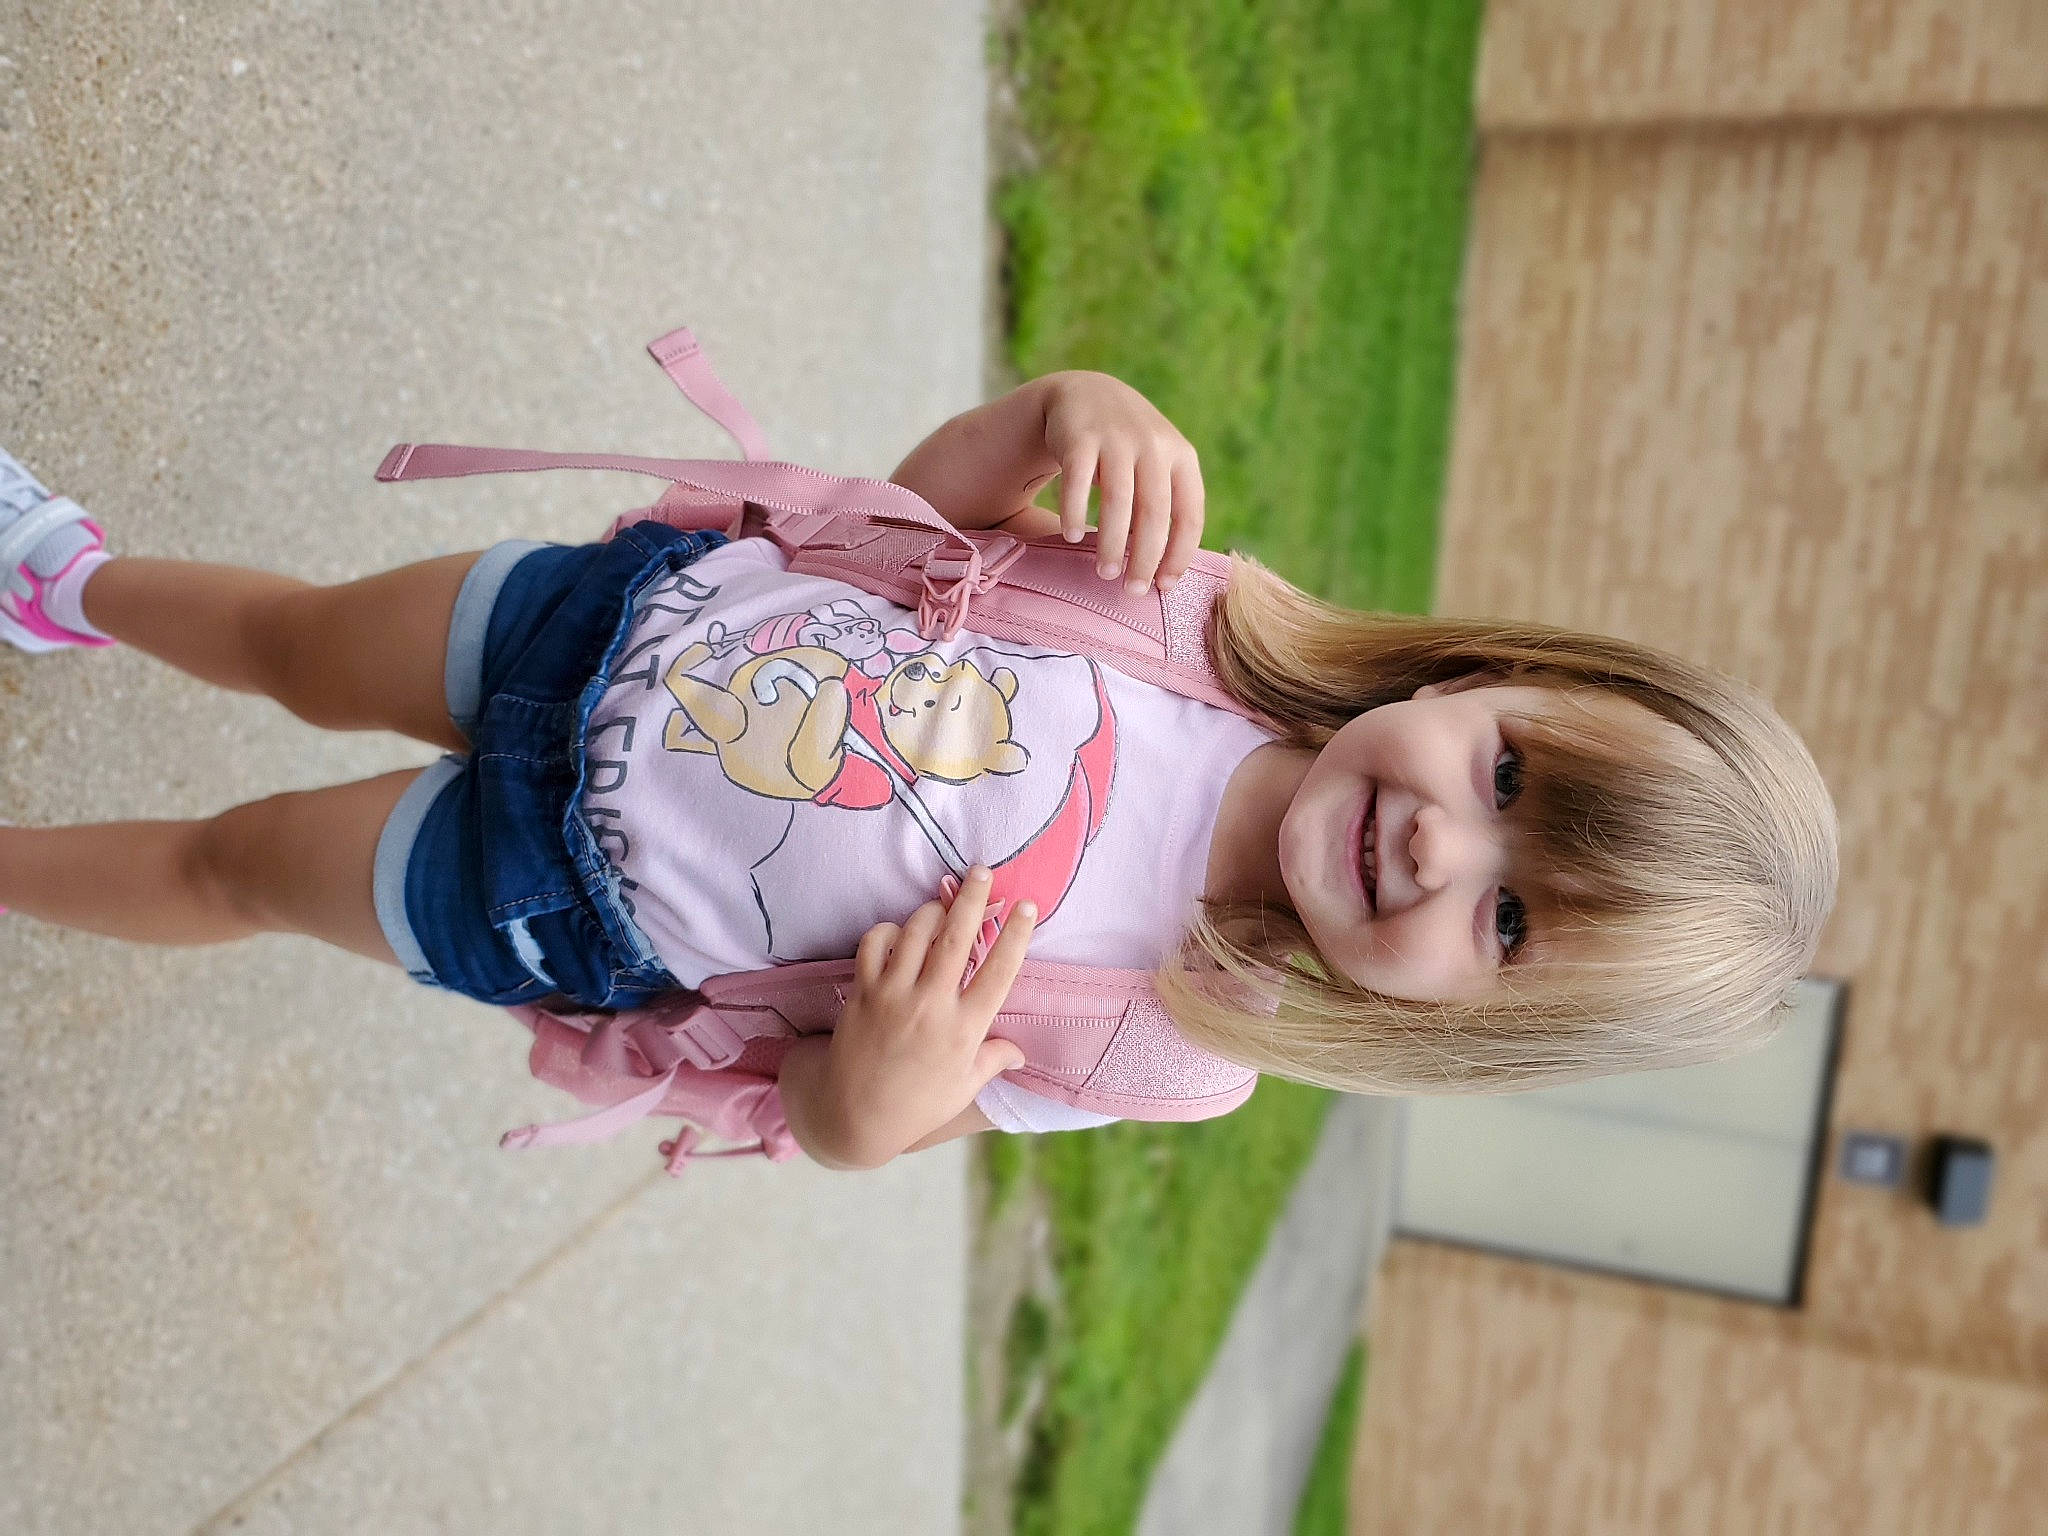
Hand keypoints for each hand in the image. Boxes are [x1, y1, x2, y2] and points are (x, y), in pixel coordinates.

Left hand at [824, 869, 1035, 1167]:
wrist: (853, 1116)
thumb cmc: (916, 1105)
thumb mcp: (963, 1088)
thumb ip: (993, 1060)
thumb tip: (1020, 1051)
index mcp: (964, 1030)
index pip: (999, 972)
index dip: (1015, 935)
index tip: (1026, 906)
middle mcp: (931, 1006)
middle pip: (957, 939)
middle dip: (972, 899)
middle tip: (981, 871)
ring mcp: (894, 996)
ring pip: (916, 934)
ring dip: (932, 911)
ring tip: (943, 903)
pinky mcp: (862, 992)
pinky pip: (874, 944)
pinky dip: (886, 931)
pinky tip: (898, 933)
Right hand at [1041, 372, 1205, 595]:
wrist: (1088, 393)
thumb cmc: (1129, 448)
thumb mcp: (1158, 466)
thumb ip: (1166, 506)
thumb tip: (1166, 572)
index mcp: (1182, 457)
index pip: (1190, 514)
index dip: (1180, 555)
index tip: (1164, 586)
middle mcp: (1153, 445)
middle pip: (1155, 513)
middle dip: (1144, 558)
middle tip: (1132, 591)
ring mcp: (1117, 439)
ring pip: (1118, 501)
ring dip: (1111, 543)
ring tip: (1104, 574)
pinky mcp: (1079, 437)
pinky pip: (1077, 481)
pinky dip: (1073, 511)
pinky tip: (1069, 536)